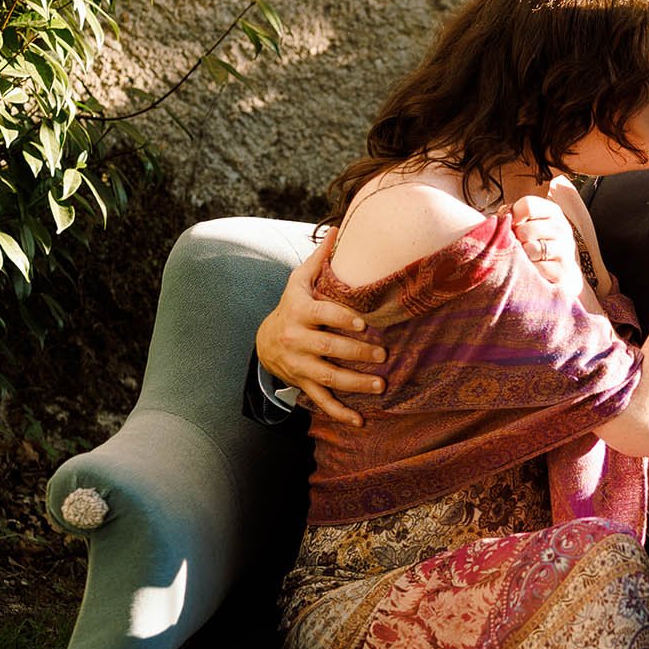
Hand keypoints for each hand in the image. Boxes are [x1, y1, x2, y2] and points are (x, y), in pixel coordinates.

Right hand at [255, 248, 382, 430]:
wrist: (265, 341)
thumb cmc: (292, 306)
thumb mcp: (299, 281)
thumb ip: (319, 258)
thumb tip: (338, 228)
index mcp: (299, 311)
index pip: (322, 315)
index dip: (341, 319)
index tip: (362, 323)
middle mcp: (296, 339)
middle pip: (327, 348)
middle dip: (355, 353)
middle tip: (383, 354)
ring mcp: (299, 364)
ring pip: (327, 376)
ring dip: (354, 383)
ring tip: (380, 385)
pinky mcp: (303, 383)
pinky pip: (321, 400)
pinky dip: (340, 413)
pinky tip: (359, 420)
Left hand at [508, 193, 585, 299]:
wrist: (562, 270)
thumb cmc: (538, 243)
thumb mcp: (530, 223)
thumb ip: (515, 217)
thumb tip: (500, 220)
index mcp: (552, 212)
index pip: (528, 206)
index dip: (514, 217)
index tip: (513, 226)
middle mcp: (561, 228)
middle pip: (525, 229)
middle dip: (517, 240)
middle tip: (521, 245)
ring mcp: (564, 249)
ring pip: (531, 249)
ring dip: (524, 255)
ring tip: (528, 257)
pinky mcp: (563, 270)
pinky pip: (538, 268)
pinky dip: (532, 270)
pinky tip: (535, 269)